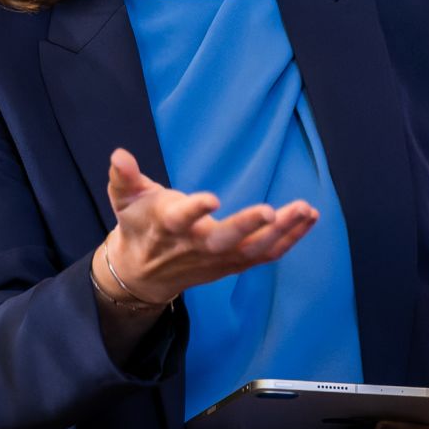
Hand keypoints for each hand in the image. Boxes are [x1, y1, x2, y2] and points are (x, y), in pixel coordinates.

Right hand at [100, 148, 317, 304]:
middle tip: (270, 211)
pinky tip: (309, 218)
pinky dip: (290, 239)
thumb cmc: (139, 225)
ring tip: (306, 209)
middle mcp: (196, 245)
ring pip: (252, 250)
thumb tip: (118, 155)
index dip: (195, 209)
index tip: (212, 198)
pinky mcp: (234, 263)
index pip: (181, 218)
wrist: (142, 273)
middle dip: (247, 226)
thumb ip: (124, 177)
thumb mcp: (124, 199)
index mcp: (168, 225)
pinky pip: (266, 255)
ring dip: (282, 232)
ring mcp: (218, 258)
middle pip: (223, 240)